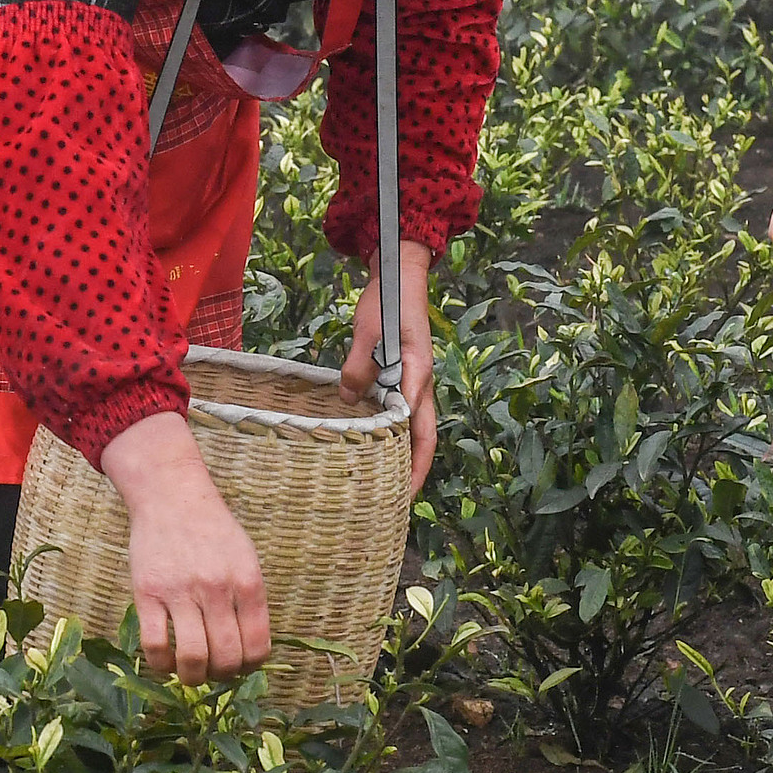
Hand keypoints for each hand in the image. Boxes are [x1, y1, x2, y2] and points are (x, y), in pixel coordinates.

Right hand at [98, 410, 270, 681]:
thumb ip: (250, 600)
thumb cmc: (212, 530)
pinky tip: (164, 662)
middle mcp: (217, 589)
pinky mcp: (147, 592)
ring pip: (192, 658)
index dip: (250, 667)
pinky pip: (155, 645)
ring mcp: (180, 591)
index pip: (258, 646)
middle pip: (226, 658)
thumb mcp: (246, 558)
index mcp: (248, 582)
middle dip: (222, 676)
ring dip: (193, 677)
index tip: (240, 667)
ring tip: (190, 674)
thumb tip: (251, 649)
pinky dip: (161, 665)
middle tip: (214, 672)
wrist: (172, 496)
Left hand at [340, 239, 438, 481]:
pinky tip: (373, 440)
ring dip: (404, 451)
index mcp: (417, 373)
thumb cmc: (386, 299)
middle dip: (415, 468)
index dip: (413, 461)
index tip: (404, 490)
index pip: (418, 426)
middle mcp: (421, 381)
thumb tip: (348, 400)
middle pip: (424, 434)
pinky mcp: (404, 373)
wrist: (401, 273)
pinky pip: (402, 409)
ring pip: (414, 423)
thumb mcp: (367, 331)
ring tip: (385, 479)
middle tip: (399, 500)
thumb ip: (358, 366)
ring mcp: (415, 378)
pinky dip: (392, 429)